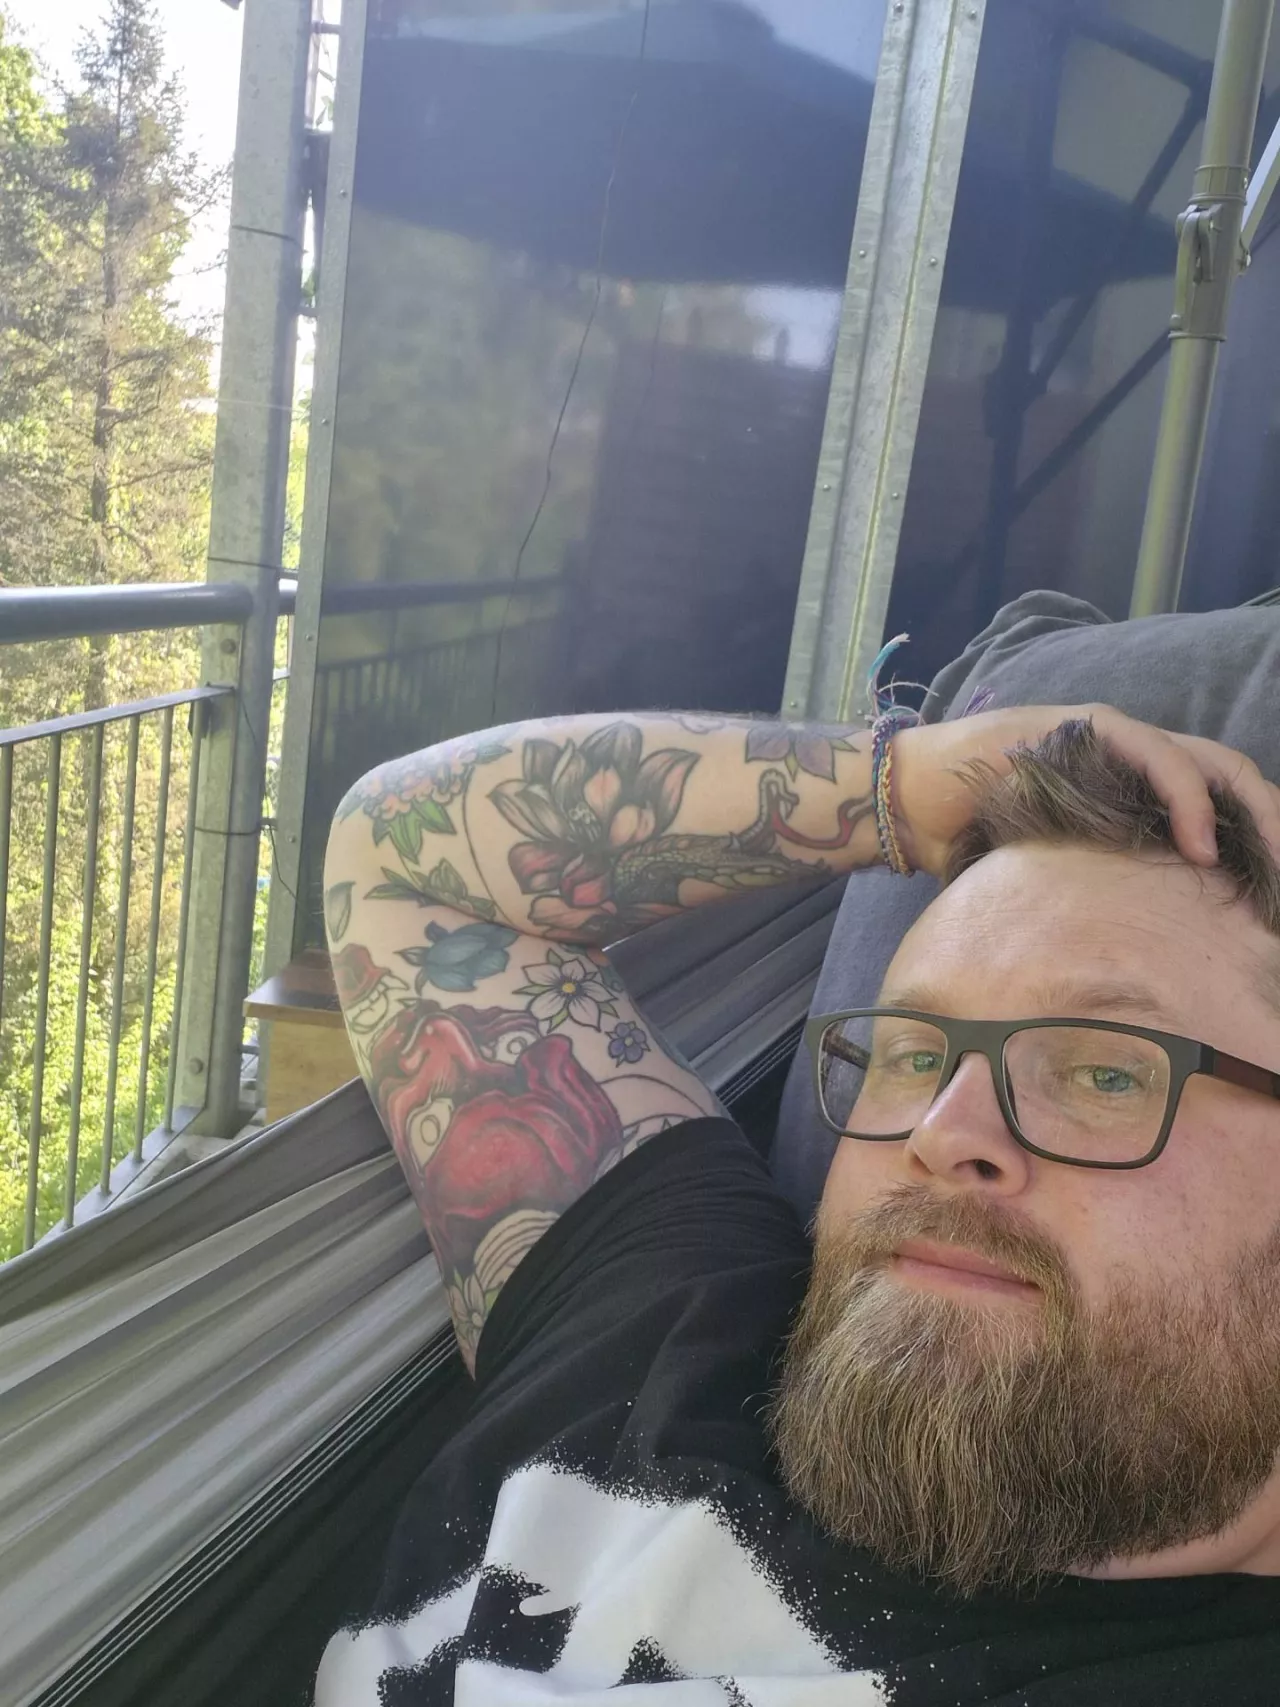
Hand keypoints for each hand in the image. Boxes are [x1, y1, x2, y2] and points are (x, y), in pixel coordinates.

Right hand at [891, 704, 1279, 878]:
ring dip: (1249, 816)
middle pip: (1233, 780)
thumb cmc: (973, 840)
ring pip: (1211, 764)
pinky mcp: (1090, 727)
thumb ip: (1095, 896)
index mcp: (1132, 788)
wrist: (911, 801)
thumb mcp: (1053, 878)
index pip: (1218, 803)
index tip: (1275, 900)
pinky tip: (1198, 846)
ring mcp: (1116, 737)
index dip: (1255, 844)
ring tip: (1267, 867)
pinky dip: (1188, 797)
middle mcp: (1134, 756)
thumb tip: (1123, 963)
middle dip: (1272, 830)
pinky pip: (1158, 755)